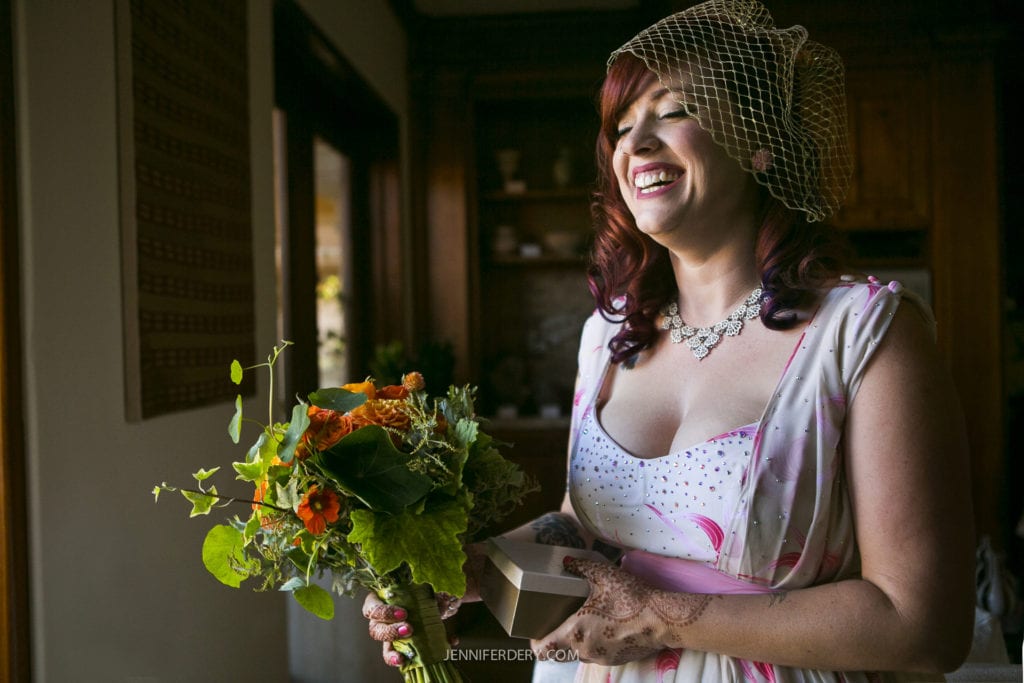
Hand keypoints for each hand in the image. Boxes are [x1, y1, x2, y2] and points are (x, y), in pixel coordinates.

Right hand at [362, 544, 483, 667]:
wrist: (439, 596)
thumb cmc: (421, 585)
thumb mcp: (419, 578)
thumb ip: (419, 575)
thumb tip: (430, 570)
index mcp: (380, 600)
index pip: (371, 609)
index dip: (384, 613)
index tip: (404, 612)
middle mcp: (382, 620)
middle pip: (376, 631)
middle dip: (391, 632)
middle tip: (410, 628)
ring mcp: (393, 635)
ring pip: (385, 648)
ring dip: (393, 653)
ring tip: (404, 656)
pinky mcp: (405, 646)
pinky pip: (406, 656)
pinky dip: (419, 658)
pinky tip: (430, 653)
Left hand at [530, 557, 713, 665]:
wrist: (662, 619)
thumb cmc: (631, 598)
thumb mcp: (603, 575)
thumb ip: (580, 567)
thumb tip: (566, 561)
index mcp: (576, 632)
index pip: (544, 649)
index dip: (536, 642)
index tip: (536, 631)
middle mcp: (585, 650)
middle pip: (560, 652)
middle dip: (558, 638)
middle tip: (560, 619)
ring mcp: (601, 658)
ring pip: (579, 653)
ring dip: (578, 640)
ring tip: (585, 620)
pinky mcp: (616, 660)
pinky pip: (597, 654)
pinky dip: (596, 643)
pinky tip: (606, 626)